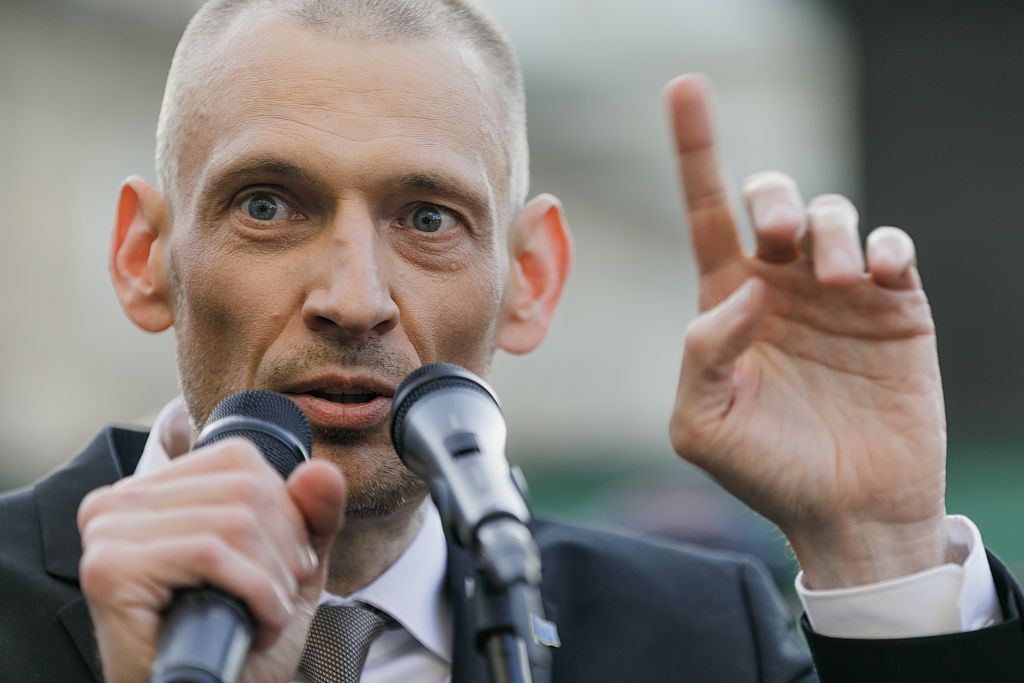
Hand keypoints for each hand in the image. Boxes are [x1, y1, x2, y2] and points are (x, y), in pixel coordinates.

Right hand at [77, 439, 345, 682]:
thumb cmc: (233, 642)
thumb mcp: (285, 568)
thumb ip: (311, 515)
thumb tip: (324, 470)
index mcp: (152, 491)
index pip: (240, 458)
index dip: (285, 512)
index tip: (285, 564)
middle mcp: (119, 502)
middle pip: (244, 488)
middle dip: (285, 549)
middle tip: (280, 597)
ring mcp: (109, 532)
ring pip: (234, 521)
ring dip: (273, 580)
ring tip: (266, 616)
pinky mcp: (111, 568)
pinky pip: (211, 553)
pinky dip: (256, 593)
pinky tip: (257, 626)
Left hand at [664, 75, 950, 588]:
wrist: (846, 511)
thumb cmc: (767, 471)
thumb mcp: (703, 423)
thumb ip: (701, 354)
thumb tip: (743, 291)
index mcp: (726, 304)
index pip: (706, 213)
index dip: (695, 150)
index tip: (683, 88)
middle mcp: (780, 287)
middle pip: (770, 198)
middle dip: (771, 197)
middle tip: (775, 240)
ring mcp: (839, 294)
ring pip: (834, 214)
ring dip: (832, 233)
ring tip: (839, 282)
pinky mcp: (896, 307)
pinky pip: (895, 244)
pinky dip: (886, 246)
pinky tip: (879, 277)